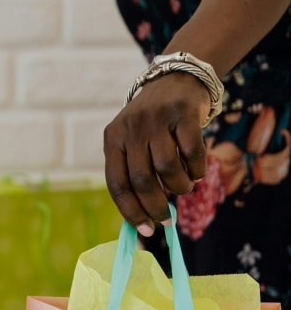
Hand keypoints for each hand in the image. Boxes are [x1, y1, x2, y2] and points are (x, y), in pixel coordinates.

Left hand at [103, 72, 210, 235]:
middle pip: (142, 180)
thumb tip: (144, 218)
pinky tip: (197, 172)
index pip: (116, 183)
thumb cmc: (153, 123)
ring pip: (167, 168)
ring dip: (179, 187)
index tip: (145, 230)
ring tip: (184, 188)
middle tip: (167, 219)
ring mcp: (156, 119)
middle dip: (155, 206)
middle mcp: (130, 128)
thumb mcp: (133, 142)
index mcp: (112, 139)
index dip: (130, 211)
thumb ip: (135, 172)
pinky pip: (192, 152)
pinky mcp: (183, 112)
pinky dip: (197, 169)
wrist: (176, 79)